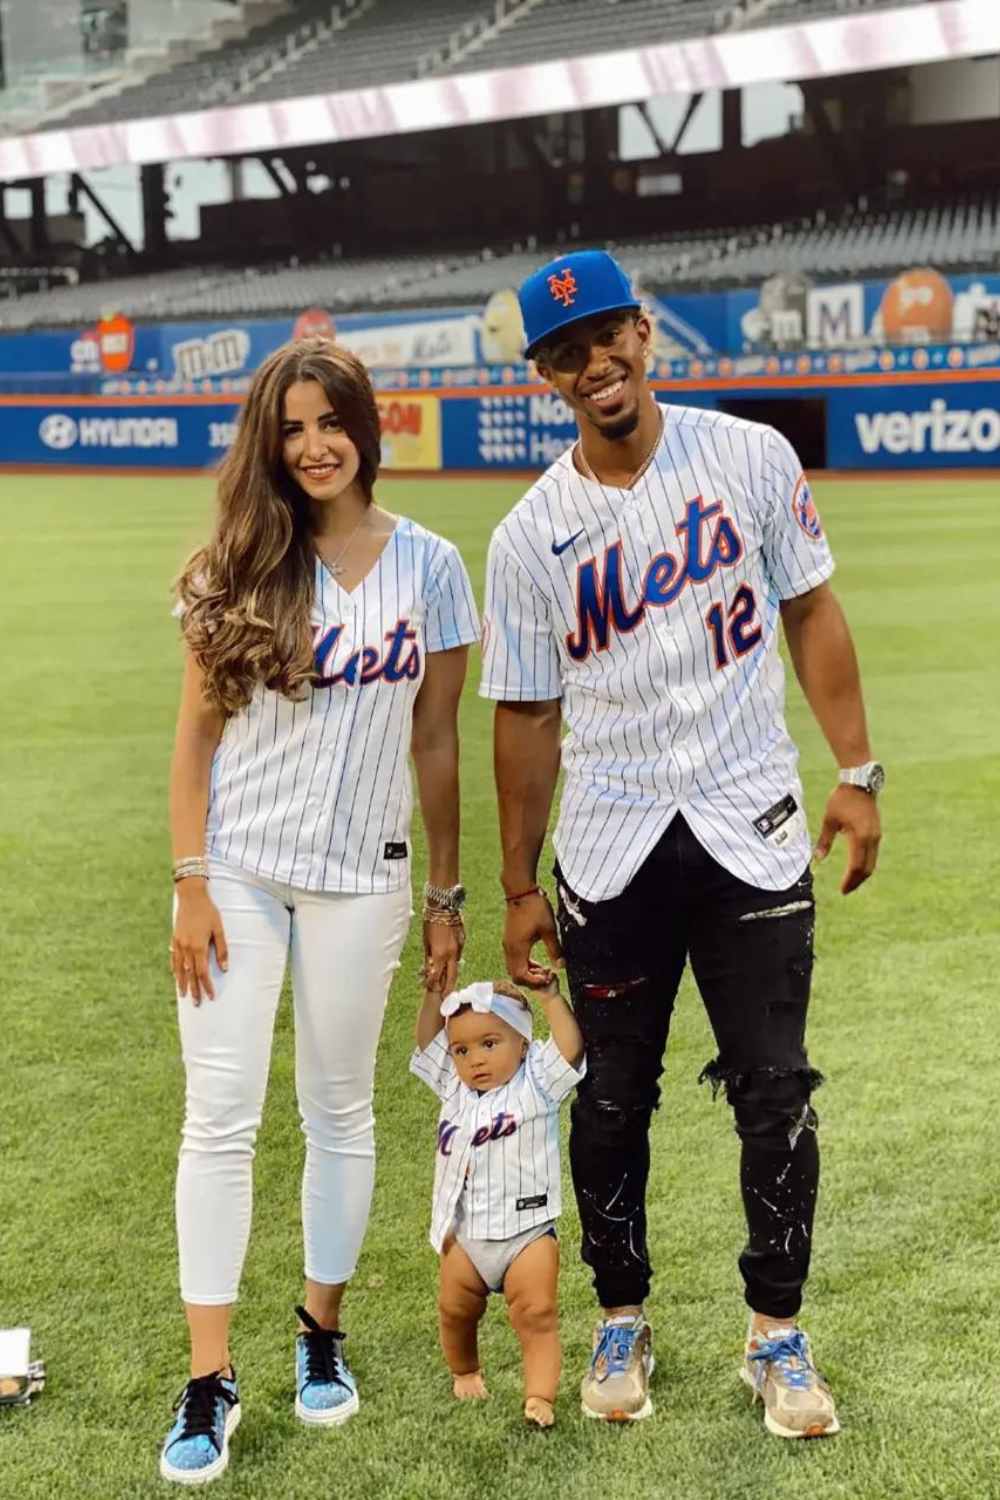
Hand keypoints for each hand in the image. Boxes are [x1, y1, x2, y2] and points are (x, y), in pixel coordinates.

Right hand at [171, 881, 228, 1003]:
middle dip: (194, 990)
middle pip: (190, 974)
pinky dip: (175, 969)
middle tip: (196, 1004)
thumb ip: (222, 950)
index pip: (203, 972)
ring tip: (183, 995)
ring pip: (179, 969)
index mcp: (199, 947)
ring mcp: (178, 944)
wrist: (191, 896)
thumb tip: (224, 968)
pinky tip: (176, 975)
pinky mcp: (175, 939)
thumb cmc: (208, 912)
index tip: (211, 996)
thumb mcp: (219, 929)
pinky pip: (174, 958)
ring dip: (182, 983)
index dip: (207, 986)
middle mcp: (187, 948)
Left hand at [422, 918, 463, 997]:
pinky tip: (447, 960)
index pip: (436, 976)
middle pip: (451, 976)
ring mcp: (460, 947)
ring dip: (450, 973)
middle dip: (447, 987)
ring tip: (445, 979)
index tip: (426, 986)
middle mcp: (452, 953)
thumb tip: (427, 969)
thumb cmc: (430, 921)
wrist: (443, 904)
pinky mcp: (463, 940)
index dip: (431, 983)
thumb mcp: (425, 941)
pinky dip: (452, 959)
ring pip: (456, 965)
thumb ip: (428, 957)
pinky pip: (458, 954)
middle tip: (444, 996)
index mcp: (441, 955)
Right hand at [502, 891, 562, 988]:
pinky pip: (513, 959)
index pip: (521, 976)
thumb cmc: (535, 908)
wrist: (520, 892)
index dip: (535, 981)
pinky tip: (535, 959)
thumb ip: (555, 949)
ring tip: (542, 968)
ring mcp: (507, 944)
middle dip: (531, 979)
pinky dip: (523, 964)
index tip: (548, 977)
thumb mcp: (549, 929)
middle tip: (546, 975)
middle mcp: (509, 949)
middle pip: (515, 975)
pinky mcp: (508, 939)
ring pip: (513, 968)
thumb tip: (561, 966)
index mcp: (518, 948)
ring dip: (527, 972)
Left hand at [813, 784, 880, 894]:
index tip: (842, 890)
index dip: (849, 880)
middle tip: (845, 890)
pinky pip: (873, 854)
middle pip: (867, 868)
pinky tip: (856, 868)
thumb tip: (818, 859)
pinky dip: (865, 864)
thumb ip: (825, 840)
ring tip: (850, 882)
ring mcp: (876, 836)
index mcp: (859, 837)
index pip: (855, 866)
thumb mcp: (830, 820)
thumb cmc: (842, 799)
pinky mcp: (877, 832)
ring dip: (862, 874)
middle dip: (857, 881)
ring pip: (872, 862)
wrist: (859, 783)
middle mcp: (871, 839)